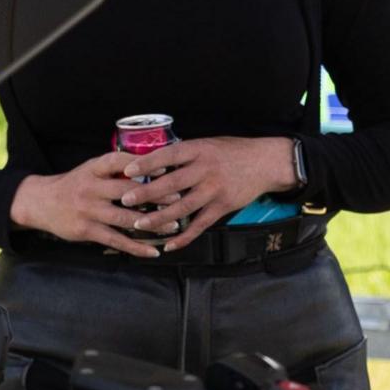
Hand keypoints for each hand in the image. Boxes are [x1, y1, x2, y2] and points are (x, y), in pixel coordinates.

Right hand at [9, 149, 175, 256]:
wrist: (40, 203)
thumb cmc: (74, 185)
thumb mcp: (90, 170)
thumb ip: (114, 170)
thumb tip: (151, 168)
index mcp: (93, 168)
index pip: (119, 161)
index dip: (141, 164)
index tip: (164, 168)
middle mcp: (91, 187)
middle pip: (126, 190)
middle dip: (154, 195)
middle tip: (178, 198)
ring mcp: (88, 210)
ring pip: (124, 217)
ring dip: (151, 223)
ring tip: (173, 226)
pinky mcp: (87, 230)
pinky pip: (116, 240)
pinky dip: (136, 247)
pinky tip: (153, 251)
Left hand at [117, 135, 296, 243]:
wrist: (264, 162)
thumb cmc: (233, 152)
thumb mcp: (207, 144)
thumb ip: (185, 154)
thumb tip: (155, 162)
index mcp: (199, 150)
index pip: (168, 155)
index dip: (147, 163)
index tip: (127, 170)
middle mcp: (206, 170)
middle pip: (172, 183)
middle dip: (146, 193)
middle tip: (125, 200)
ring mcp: (215, 190)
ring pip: (183, 207)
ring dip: (160, 217)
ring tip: (140, 224)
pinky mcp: (223, 207)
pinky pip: (200, 225)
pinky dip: (184, 236)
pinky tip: (170, 244)